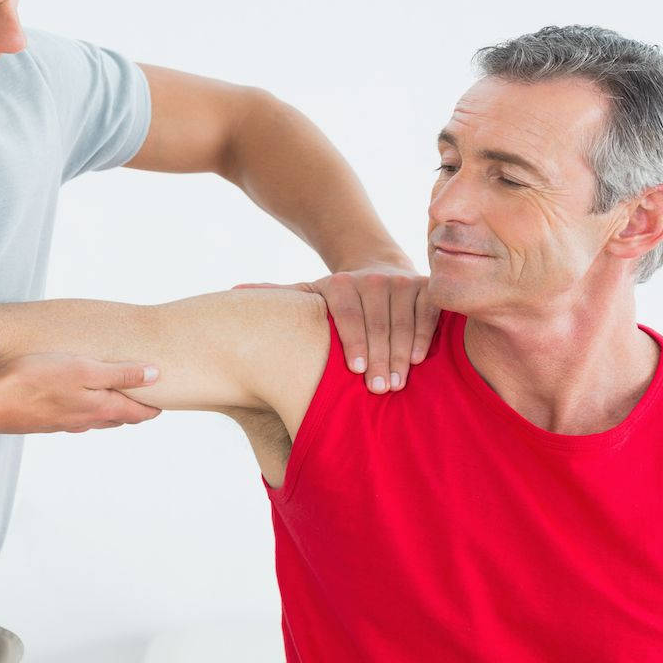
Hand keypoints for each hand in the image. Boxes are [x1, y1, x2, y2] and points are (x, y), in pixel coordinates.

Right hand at [0, 353, 162, 433]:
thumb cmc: (36, 380)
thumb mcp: (85, 368)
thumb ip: (121, 373)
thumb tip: (156, 376)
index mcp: (100, 408)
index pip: (137, 413)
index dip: (153, 407)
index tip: (164, 401)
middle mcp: (85, 421)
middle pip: (119, 418)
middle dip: (135, 410)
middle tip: (146, 399)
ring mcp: (65, 424)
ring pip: (96, 419)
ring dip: (110, 410)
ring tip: (118, 397)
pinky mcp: (46, 422)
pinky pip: (76, 417)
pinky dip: (87, 410)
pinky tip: (78, 400)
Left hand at [235, 263, 437, 393]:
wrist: (378, 272)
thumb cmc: (337, 301)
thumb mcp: (307, 299)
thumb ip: (277, 297)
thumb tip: (234, 294)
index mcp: (339, 284)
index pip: (346, 315)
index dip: (352, 343)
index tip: (354, 372)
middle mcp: (371, 279)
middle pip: (377, 322)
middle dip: (379, 357)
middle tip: (379, 390)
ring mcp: (400, 281)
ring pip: (403, 320)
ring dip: (401, 353)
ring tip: (398, 383)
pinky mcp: (425, 286)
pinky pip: (428, 311)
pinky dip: (425, 334)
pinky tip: (419, 359)